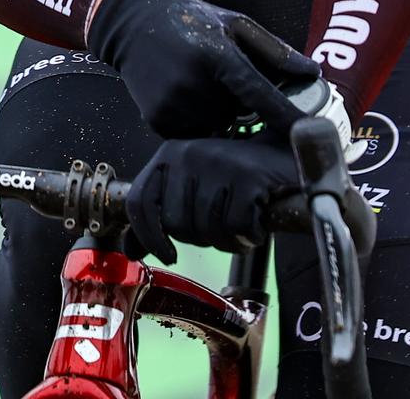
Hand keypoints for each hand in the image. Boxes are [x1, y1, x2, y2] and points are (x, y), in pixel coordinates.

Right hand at [85, 0, 320, 137]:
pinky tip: (188, 94)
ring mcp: (174, 106)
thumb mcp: (235, 24)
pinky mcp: (159, 121)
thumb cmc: (191, 20)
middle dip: (244, 103)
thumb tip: (312, 72)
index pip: (260, 96)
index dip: (287, 117)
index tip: (310, 135)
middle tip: (226, 77)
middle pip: (241, 113)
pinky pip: (195, 132)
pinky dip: (200, 120)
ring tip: (203, 82)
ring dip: (222, 113)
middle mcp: (194, 84)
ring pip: (219, 126)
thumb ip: (274, 51)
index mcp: (217, 57)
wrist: (133, 25)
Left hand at [126, 136, 301, 264]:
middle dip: (200, 237)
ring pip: (208, 229)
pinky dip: (249, 235)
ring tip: (240, 223)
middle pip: (176, 224)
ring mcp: (218, 163)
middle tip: (220, 225)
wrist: (280, 158)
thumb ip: (158, 216)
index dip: (149, 236)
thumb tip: (129, 250)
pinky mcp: (248, 176)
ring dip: (228, 240)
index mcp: (168, 155)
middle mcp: (189, 154)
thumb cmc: (231, 179)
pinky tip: (256, 221)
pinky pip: (237, 227)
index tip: (167, 255)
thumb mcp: (189, 189)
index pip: (139, 202)